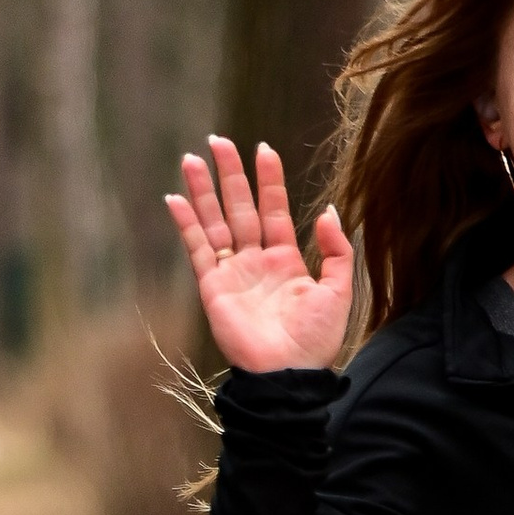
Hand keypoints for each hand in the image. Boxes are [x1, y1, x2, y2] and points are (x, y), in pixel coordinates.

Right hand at [164, 138, 353, 372]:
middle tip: (218, 141)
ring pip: (215, 221)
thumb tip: (327, 211)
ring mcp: (233, 272)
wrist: (289, 374)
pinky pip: (197, 248)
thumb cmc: (315, 340)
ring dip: (203, 191)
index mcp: (287, 261)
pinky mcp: (213, 287)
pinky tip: (175, 198)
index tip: (263, 149)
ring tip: (193, 158)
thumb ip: (336, 250)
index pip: (274, 211)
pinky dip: (186, 224)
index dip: (268, 181)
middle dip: (230, 175)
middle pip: (240, 208)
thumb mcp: (338, 291)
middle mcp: (257, 262)